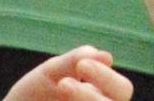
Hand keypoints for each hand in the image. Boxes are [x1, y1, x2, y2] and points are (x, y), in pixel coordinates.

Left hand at [4, 45, 133, 100]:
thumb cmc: (31, 97)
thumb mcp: (50, 74)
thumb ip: (74, 62)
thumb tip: (108, 56)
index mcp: (100, 97)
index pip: (122, 90)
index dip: (106, 76)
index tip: (81, 65)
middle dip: (92, 96)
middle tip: (63, 83)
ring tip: (59, 88)